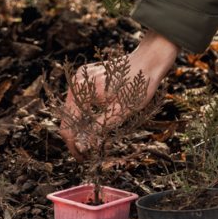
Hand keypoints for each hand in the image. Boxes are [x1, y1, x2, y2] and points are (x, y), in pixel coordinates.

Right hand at [59, 29, 178, 157]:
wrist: (149, 60)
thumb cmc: (138, 85)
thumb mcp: (120, 111)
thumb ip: (99, 128)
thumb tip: (82, 146)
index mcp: (82, 90)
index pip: (68, 125)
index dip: (74, 145)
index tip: (82, 158)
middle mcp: (77, 81)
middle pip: (69, 117)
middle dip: (77, 136)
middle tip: (89, 153)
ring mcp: (82, 76)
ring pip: (74, 108)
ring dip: (81, 125)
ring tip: (92, 141)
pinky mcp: (88, 75)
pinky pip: (81, 99)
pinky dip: (86, 112)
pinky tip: (95, 123)